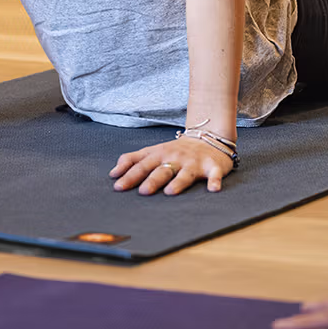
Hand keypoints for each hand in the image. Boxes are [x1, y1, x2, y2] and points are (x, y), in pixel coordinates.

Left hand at [110, 135, 233, 194]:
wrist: (209, 137)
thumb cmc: (176, 150)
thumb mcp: (153, 151)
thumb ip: (132, 160)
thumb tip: (112, 174)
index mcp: (160, 154)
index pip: (142, 165)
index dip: (130, 176)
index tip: (118, 187)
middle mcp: (176, 158)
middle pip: (162, 170)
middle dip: (152, 180)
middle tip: (143, 192)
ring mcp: (194, 162)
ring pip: (185, 173)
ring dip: (179, 182)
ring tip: (170, 192)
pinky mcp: (213, 166)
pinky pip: (214, 174)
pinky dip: (215, 181)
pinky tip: (213, 189)